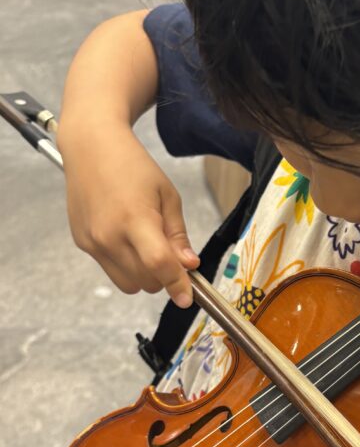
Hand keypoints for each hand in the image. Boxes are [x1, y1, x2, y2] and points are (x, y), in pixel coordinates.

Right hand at [62, 126, 199, 306]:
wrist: (92, 148)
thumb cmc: (134, 166)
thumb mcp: (168, 195)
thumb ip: (178, 234)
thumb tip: (189, 264)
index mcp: (135, 219)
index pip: (159, 265)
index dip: (177, 285)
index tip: (187, 298)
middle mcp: (109, 236)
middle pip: (145, 282)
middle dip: (163, 277)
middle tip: (170, 255)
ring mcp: (93, 242)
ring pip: (127, 284)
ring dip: (144, 276)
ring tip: (148, 246)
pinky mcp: (82, 243)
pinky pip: (110, 269)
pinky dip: (125, 264)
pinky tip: (127, 237)